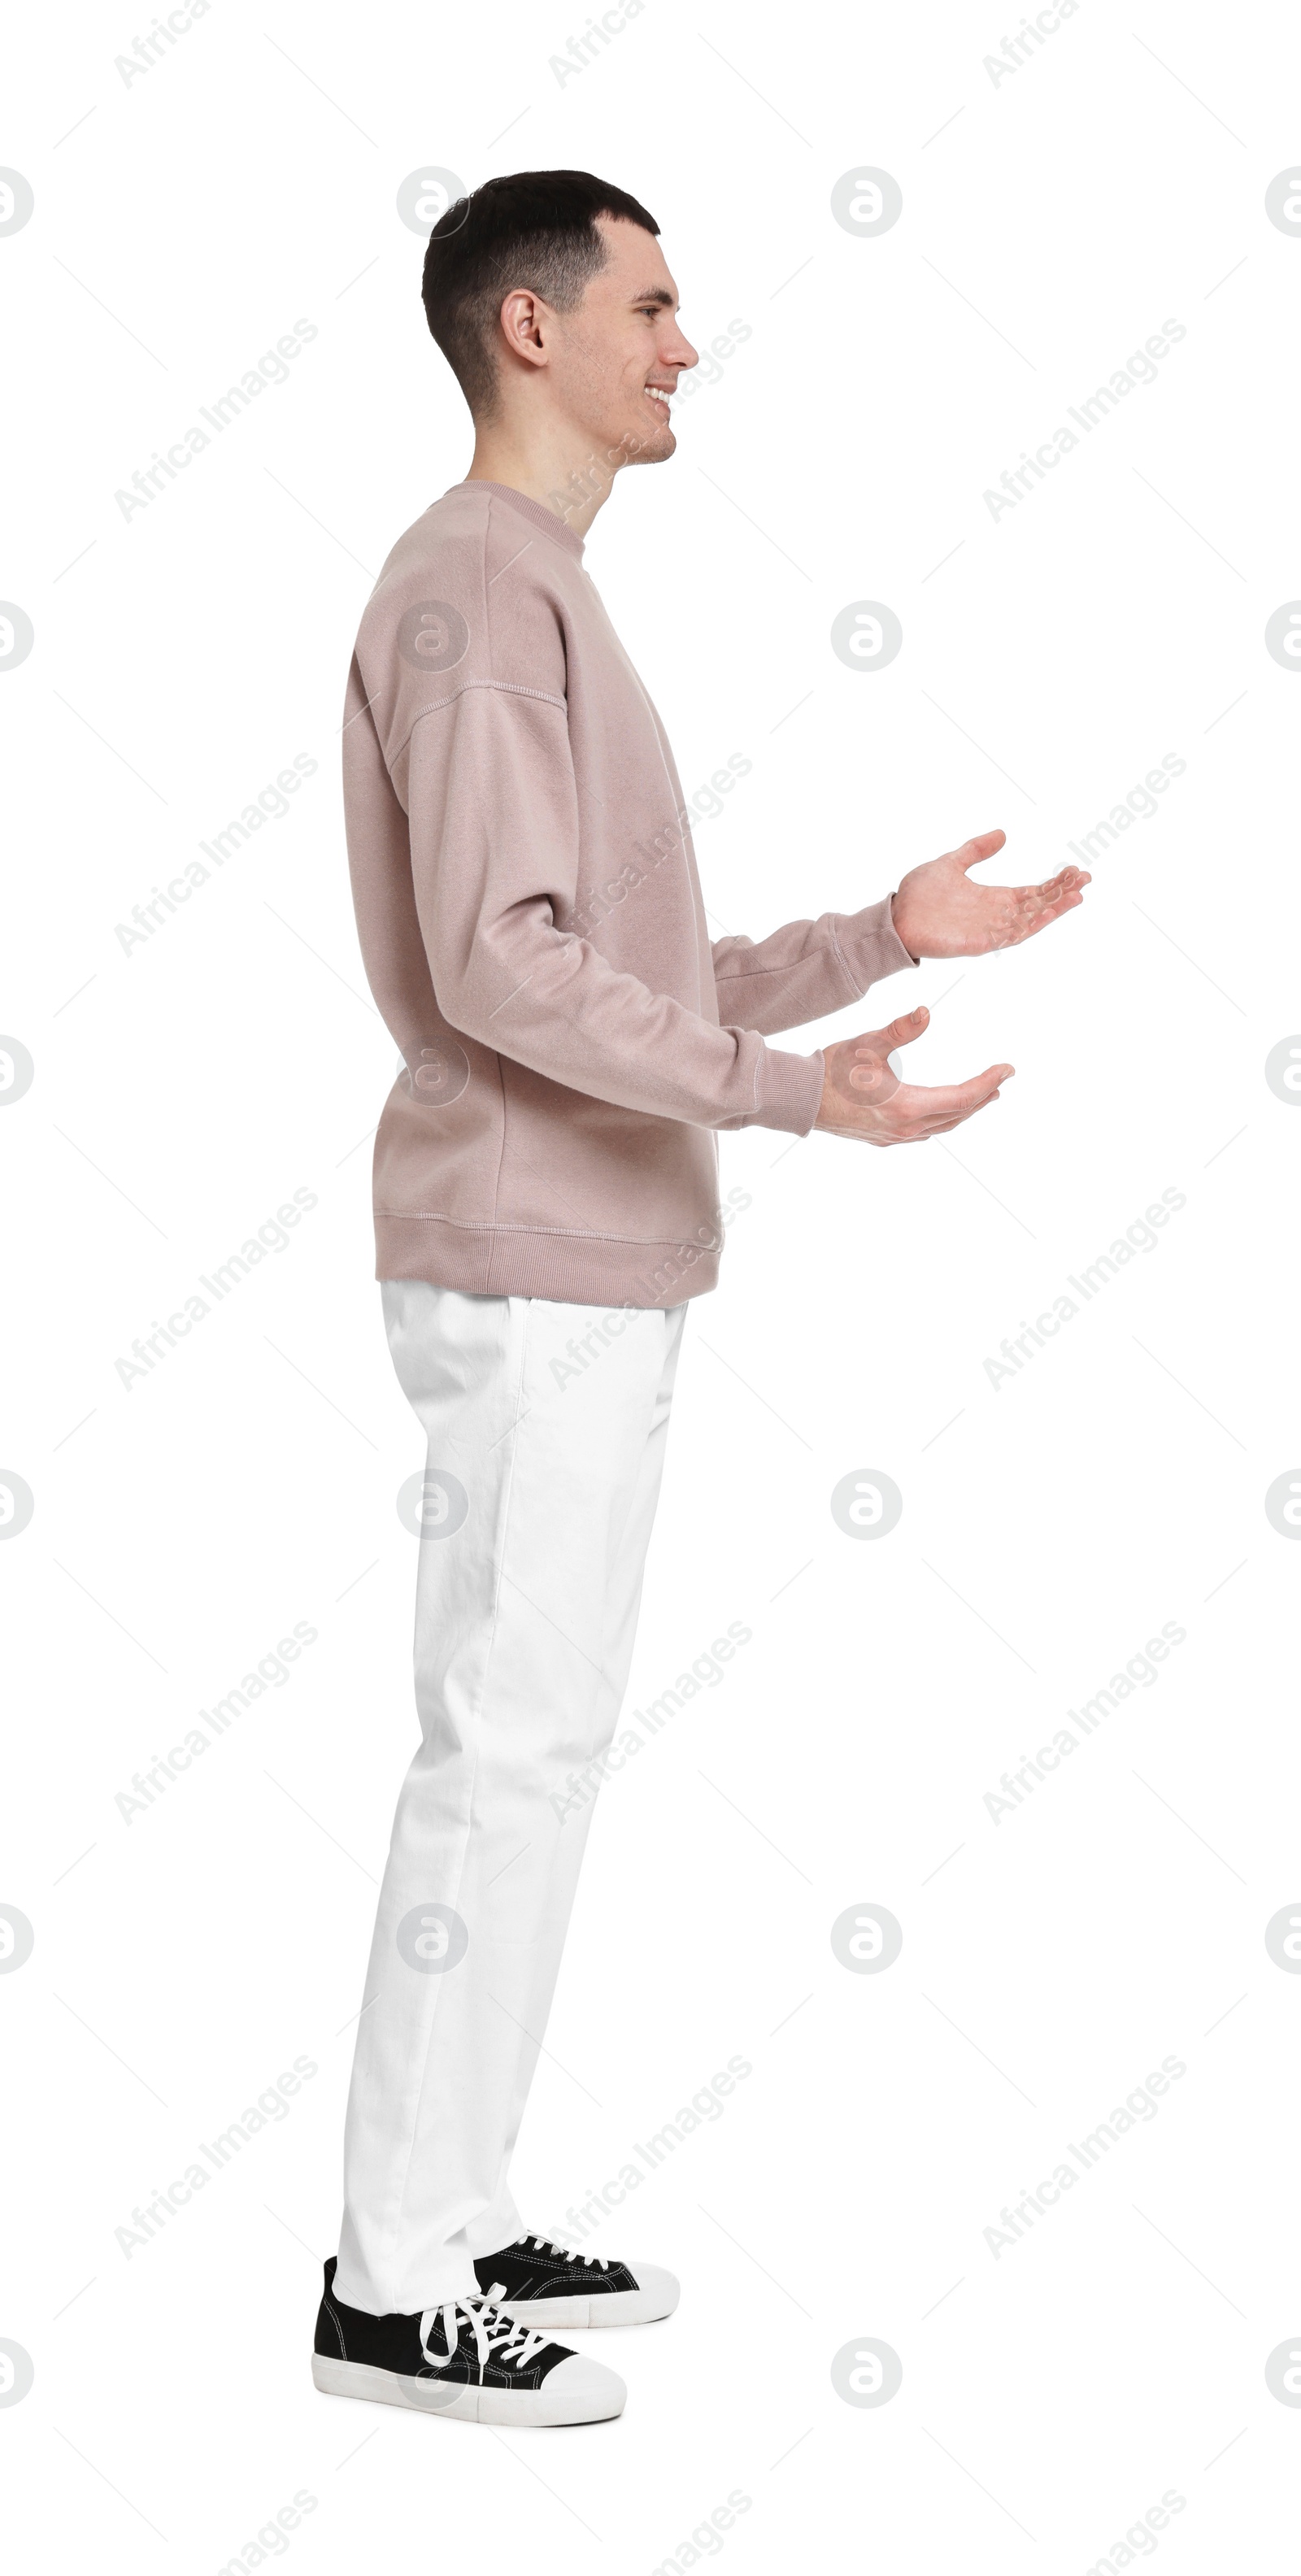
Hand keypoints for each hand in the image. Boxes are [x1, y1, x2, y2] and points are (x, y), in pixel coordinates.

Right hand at [815, 1006, 1011, 1146]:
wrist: (800, 1098)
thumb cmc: (832, 1069)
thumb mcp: (868, 1043)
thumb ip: (901, 1030)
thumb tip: (926, 1012)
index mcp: (907, 1106)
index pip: (962, 1096)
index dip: (988, 1081)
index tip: (1008, 1069)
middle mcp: (905, 1128)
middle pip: (957, 1115)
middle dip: (982, 1097)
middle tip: (1001, 1081)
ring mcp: (894, 1137)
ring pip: (942, 1127)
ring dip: (964, 1111)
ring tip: (982, 1097)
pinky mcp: (883, 1139)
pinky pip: (924, 1133)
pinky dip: (942, 1120)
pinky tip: (942, 1112)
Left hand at [891, 828, 1089, 960]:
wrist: (894, 916)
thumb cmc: (918, 895)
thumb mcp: (952, 863)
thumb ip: (976, 850)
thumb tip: (1003, 834)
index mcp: (992, 898)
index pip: (1032, 892)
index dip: (1054, 883)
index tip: (1075, 871)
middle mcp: (996, 914)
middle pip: (1038, 905)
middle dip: (1062, 893)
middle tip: (1085, 879)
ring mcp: (990, 929)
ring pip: (1030, 920)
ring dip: (1054, 909)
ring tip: (1077, 896)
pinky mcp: (979, 941)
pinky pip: (1011, 935)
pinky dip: (1031, 925)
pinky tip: (1048, 913)